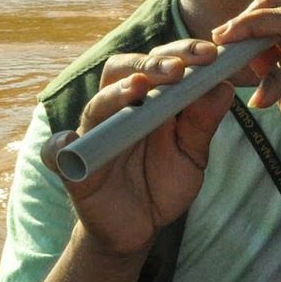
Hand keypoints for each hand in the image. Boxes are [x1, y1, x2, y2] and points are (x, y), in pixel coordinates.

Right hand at [41, 40, 232, 258]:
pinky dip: (59, 145)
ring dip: (116, 94)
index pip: (160, 63)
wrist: (138, 228)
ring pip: (96, 105)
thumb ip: (203, 124)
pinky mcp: (72, 167)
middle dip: (151, 64)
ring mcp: (94, 136)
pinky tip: (69, 142)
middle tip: (178, 68)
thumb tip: (223, 87)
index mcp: (148, 99)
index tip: (211, 54)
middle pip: (123, 71)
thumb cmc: (163, 183)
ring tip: (138, 87)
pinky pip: (57, 152)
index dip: (183, 53)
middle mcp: (118, 109)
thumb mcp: (192, 156)